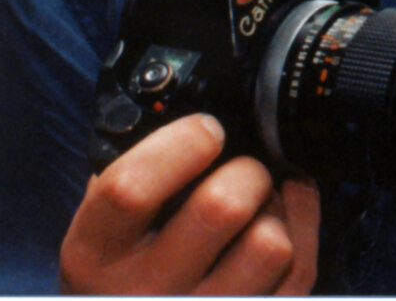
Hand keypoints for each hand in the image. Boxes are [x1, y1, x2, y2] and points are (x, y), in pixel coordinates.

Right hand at [60, 113, 318, 294]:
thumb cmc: (123, 264)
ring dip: (274, 209)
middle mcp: (144, 294)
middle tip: (239, 168)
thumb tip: (195, 112)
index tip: (206, 130)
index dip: (181, 144)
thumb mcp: (101, 223)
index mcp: (94, 256)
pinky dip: (301, 228)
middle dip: (244, 170)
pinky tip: (282, 217)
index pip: (131, 188)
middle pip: (221, 207)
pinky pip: (299, 266)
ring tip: (257, 204)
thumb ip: (132, 171)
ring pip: (270, 244)